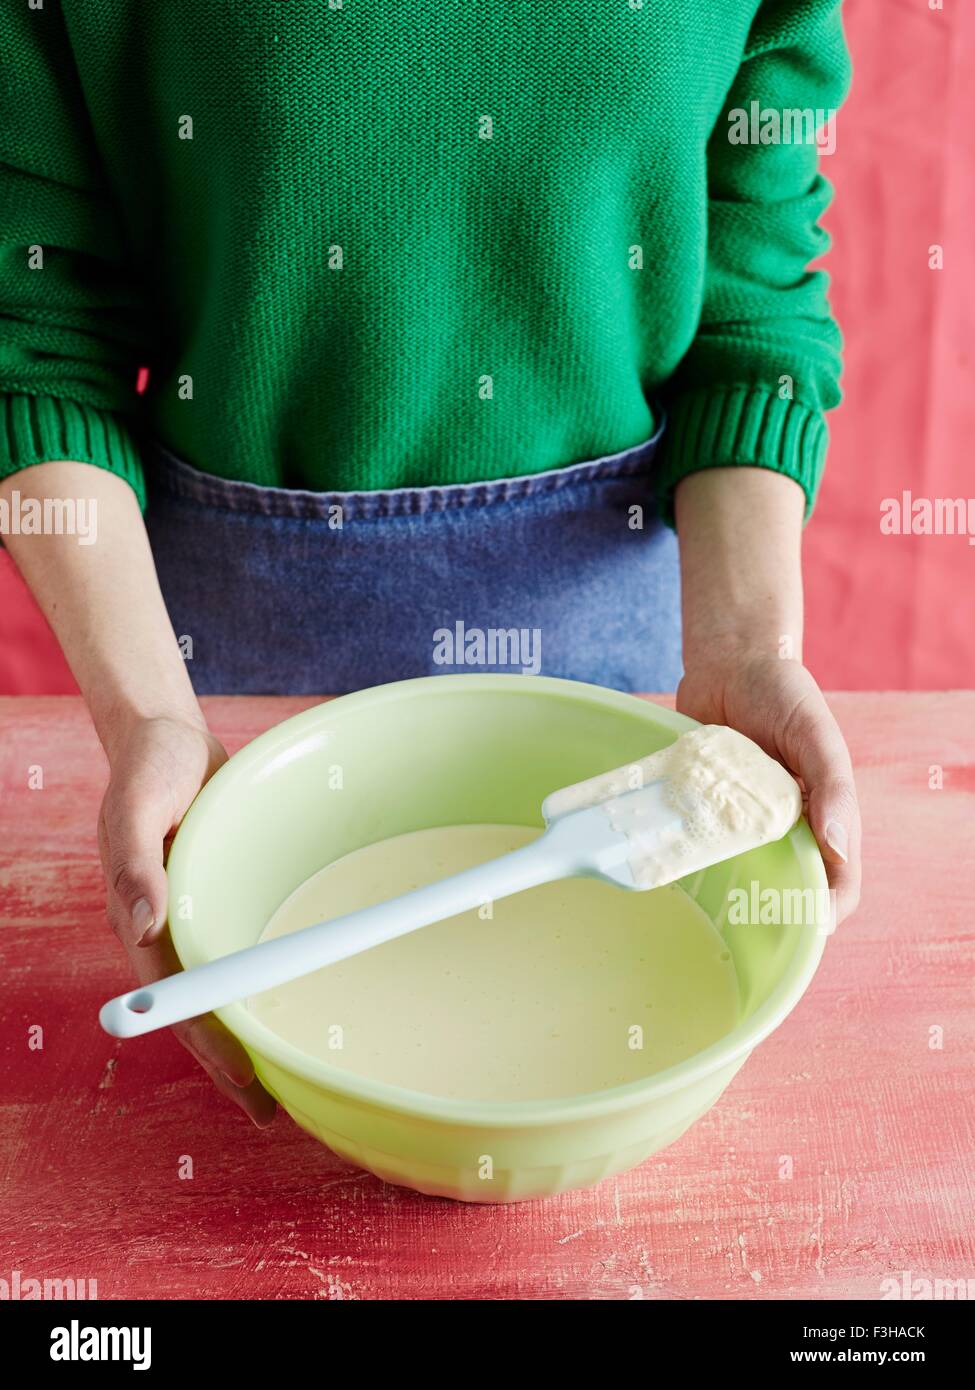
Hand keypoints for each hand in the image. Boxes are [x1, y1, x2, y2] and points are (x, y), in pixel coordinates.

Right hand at [98, 714, 275, 1126]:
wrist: (167, 736)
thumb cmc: (149, 766)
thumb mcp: (136, 805)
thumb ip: (134, 864)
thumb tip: (143, 927)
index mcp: (140, 914)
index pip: (179, 996)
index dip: (208, 1042)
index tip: (242, 1080)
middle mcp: (165, 926)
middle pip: (201, 1006)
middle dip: (230, 1059)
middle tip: (270, 1108)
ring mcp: (192, 914)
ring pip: (222, 986)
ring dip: (247, 1030)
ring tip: (282, 1077)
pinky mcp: (216, 895)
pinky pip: (238, 948)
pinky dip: (257, 983)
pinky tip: (282, 1001)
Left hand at [676, 652, 860, 924]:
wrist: (729, 662)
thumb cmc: (783, 693)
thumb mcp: (815, 733)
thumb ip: (832, 786)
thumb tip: (839, 848)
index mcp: (826, 812)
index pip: (838, 879)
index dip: (826, 909)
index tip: (802, 926)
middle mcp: (787, 823)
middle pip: (790, 884)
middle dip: (775, 909)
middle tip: (746, 922)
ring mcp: (745, 818)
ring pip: (743, 869)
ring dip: (730, 886)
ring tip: (708, 902)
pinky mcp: (708, 806)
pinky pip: (701, 841)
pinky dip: (691, 855)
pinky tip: (672, 866)